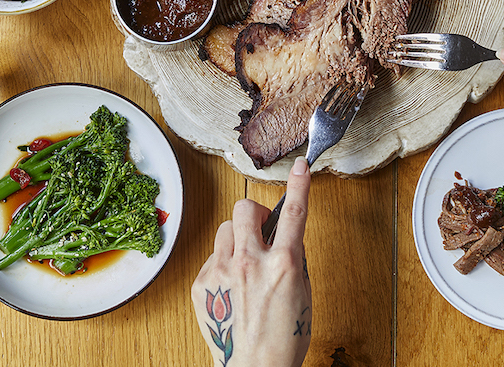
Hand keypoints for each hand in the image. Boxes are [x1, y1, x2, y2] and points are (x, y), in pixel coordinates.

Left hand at [191, 157, 311, 366]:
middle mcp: (250, 263)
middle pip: (245, 206)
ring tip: (245, 265)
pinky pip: (213, 257)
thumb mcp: (302, 294)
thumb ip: (292, 259)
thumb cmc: (284, 338)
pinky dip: (223, 265)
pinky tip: (231, 289)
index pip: (294, 212)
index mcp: (283, 264)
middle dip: (255, 212)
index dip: (299, 184)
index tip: (301, 165)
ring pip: (225, 229)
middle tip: (261, 230)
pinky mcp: (201, 284)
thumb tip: (283, 237)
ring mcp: (222, 272)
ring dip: (237, 239)